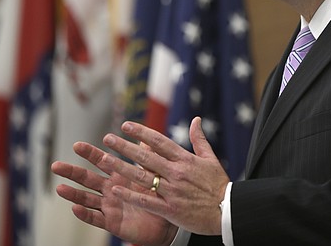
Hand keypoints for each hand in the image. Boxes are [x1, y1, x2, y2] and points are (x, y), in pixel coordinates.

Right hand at [51, 142, 177, 245]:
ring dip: (73, 194)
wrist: (166, 222)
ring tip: (59, 188)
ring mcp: (109, 206)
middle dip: (72, 172)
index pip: (101, 161)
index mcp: (119, 175)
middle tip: (55, 165)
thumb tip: (145, 137)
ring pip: (87, 199)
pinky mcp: (112, 222)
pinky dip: (85, 214)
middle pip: (87, 179)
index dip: (90, 154)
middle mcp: (110, 190)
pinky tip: (75, 208)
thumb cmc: (158, 197)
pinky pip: (96, 218)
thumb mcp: (153, 174)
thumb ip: (147, 157)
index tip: (77, 145)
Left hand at [101, 116, 228, 235]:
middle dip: (124, 147)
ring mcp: (172, 191)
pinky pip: (146, 200)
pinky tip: (115, 189)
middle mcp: (176, 173)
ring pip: (142, 176)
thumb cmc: (219, 184)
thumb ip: (199, 139)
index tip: (126, 125)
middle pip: (146, 157)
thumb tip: (195, 119)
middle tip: (107, 138)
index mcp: (185, 159)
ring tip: (104, 159)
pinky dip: (130, 195)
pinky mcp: (170, 209)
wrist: (227, 211)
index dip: (141, 132)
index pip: (159, 142)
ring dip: (121, 167)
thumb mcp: (211, 158)